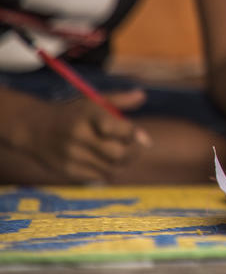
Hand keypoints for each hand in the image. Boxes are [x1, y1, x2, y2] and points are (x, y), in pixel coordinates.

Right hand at [14, 90, 151, 183]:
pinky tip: (106, 161)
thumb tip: (143, 96)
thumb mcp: (93, 101)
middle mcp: (79, 135)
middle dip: (133, 152)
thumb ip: (120, 99)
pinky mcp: (67, 171)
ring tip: (122, 154)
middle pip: (118, 154)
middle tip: (134, 147)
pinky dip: (108, 171)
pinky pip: (99, 177)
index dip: (131, 133)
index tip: (136, 133)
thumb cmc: (73, 113)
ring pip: (112, 169)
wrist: (34, 129)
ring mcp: (72, 155)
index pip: (115, 128)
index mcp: (87, 114)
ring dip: (123, 163)